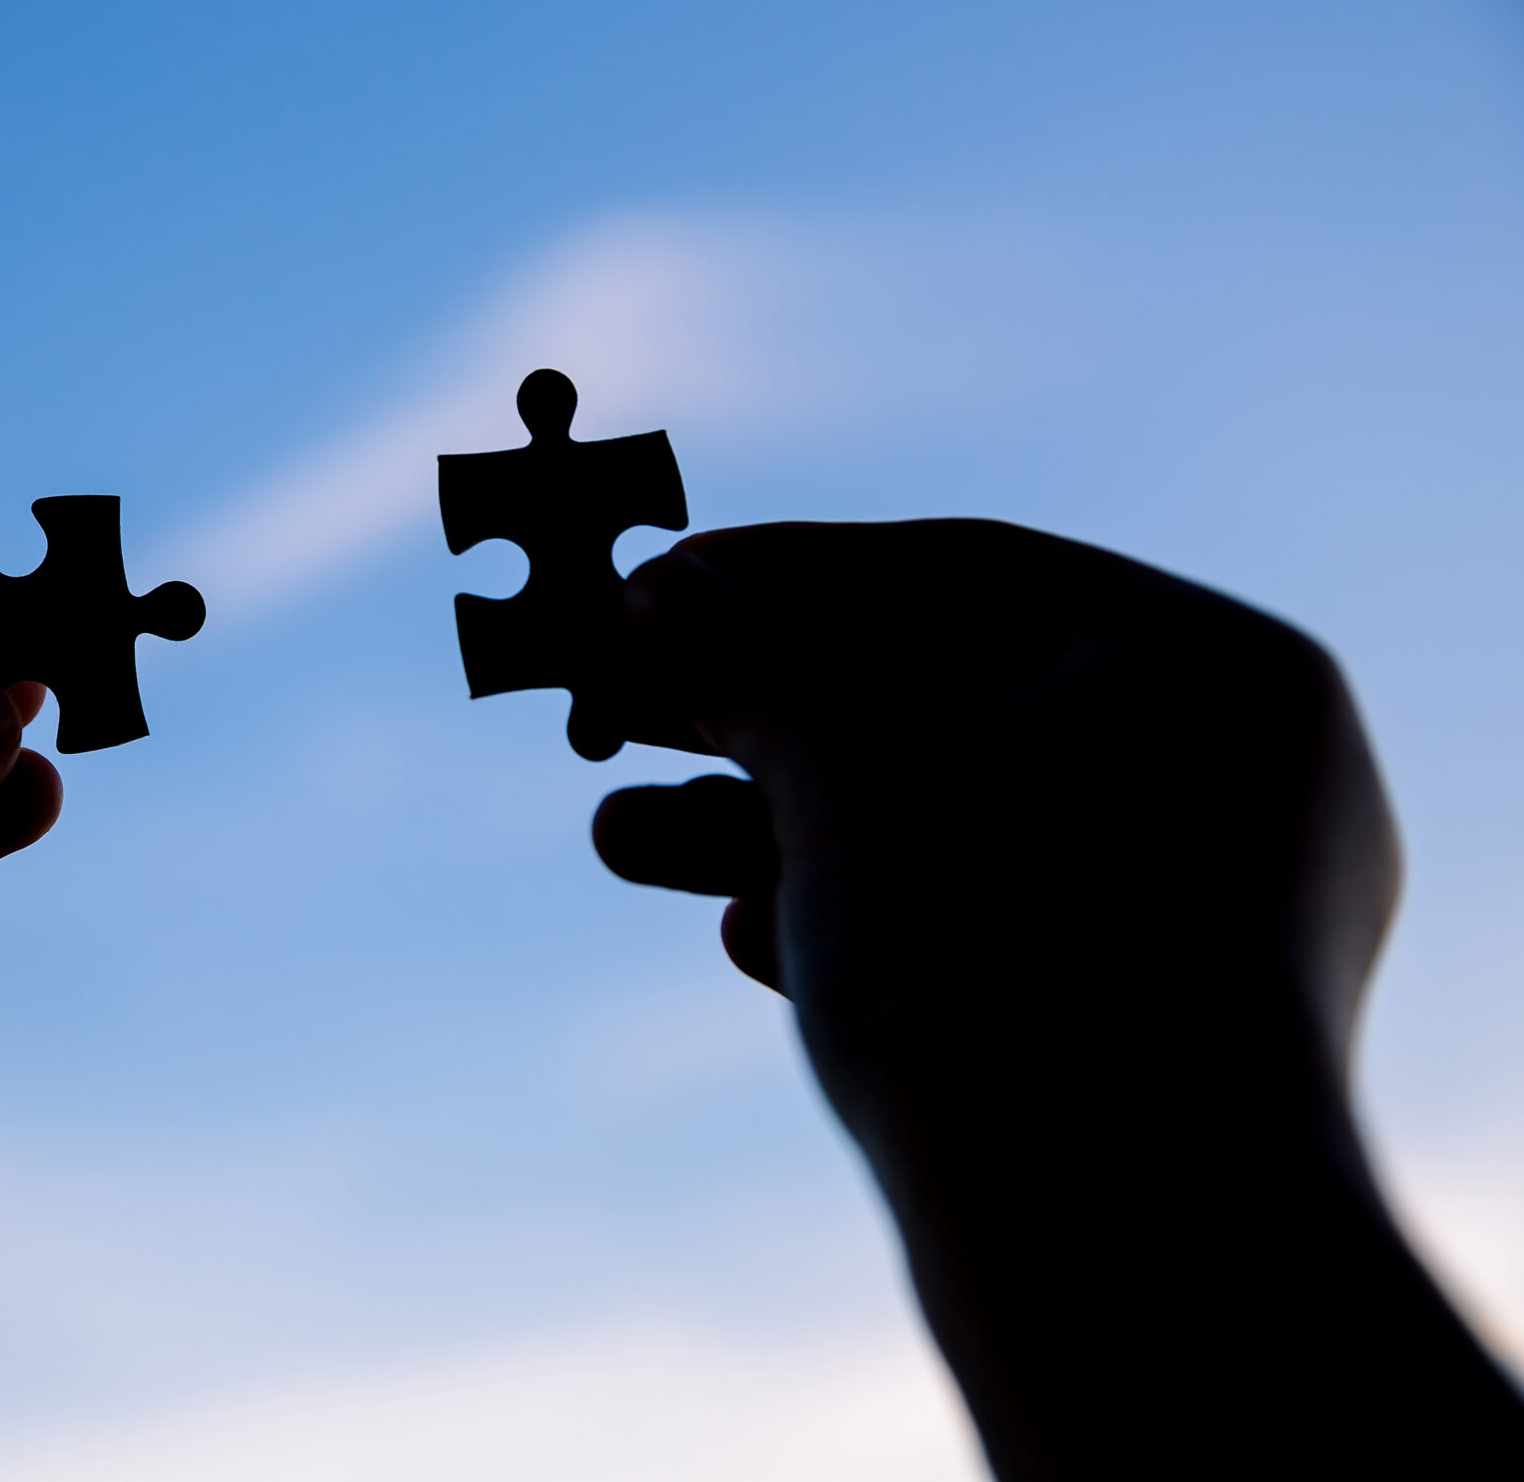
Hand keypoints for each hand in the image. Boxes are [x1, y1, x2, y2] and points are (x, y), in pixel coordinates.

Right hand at [593, 520, 1522, 1477]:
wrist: (1132, 1266)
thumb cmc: (1000, 960)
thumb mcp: (844, 762)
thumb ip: (746, 654)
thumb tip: (658, 595)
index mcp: (1212, 671)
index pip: (963, 571)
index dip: (785, 569)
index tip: (650, 584)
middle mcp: (1230, 786)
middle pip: (943, 704)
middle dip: (754, 710)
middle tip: (605, 702)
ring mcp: (1195, 921)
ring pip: (943, 834)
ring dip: (766, 826)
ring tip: (616, 835)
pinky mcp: (1138, 1037)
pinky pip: (974, 936)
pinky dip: (852, 920)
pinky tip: (745, 936)